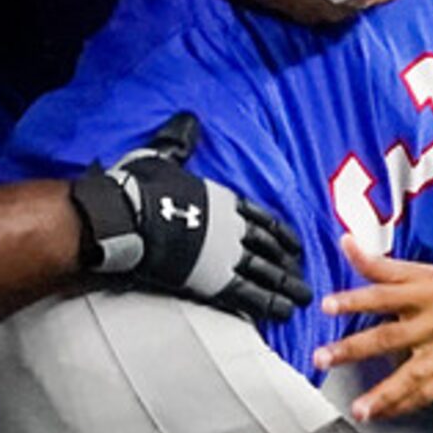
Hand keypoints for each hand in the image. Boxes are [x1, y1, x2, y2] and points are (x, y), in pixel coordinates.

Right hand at [67, 111, 306, 321]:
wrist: (129, 216)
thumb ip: (179, 142)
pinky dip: (269, 303)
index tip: (294, 245)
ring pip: (267, 272)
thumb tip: (188, 121)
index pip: (260, 218)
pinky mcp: (216, 279)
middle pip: (269, 248)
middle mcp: (232, 227)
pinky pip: (250, 294)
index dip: (279, 234)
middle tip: (303, 276)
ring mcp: (227, 254)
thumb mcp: (163, 155)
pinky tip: (283, 312)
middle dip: (288, 263)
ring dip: (287, 286)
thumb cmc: (140, 187)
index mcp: (222, 200)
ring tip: (302, 298)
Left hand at [314, 234, 432, 419]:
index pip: (384, 294)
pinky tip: (382, 414)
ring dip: (383, 394)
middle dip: (353, 349)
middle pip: (390, 336)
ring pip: (412, 375)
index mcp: (428, 291)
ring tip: (359, 409)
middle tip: (322, 359)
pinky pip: (428, 395)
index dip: (354, 299)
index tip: (327, 306)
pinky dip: (404, 406)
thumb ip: (383, 266)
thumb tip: (346, 241)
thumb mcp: (428, 273)